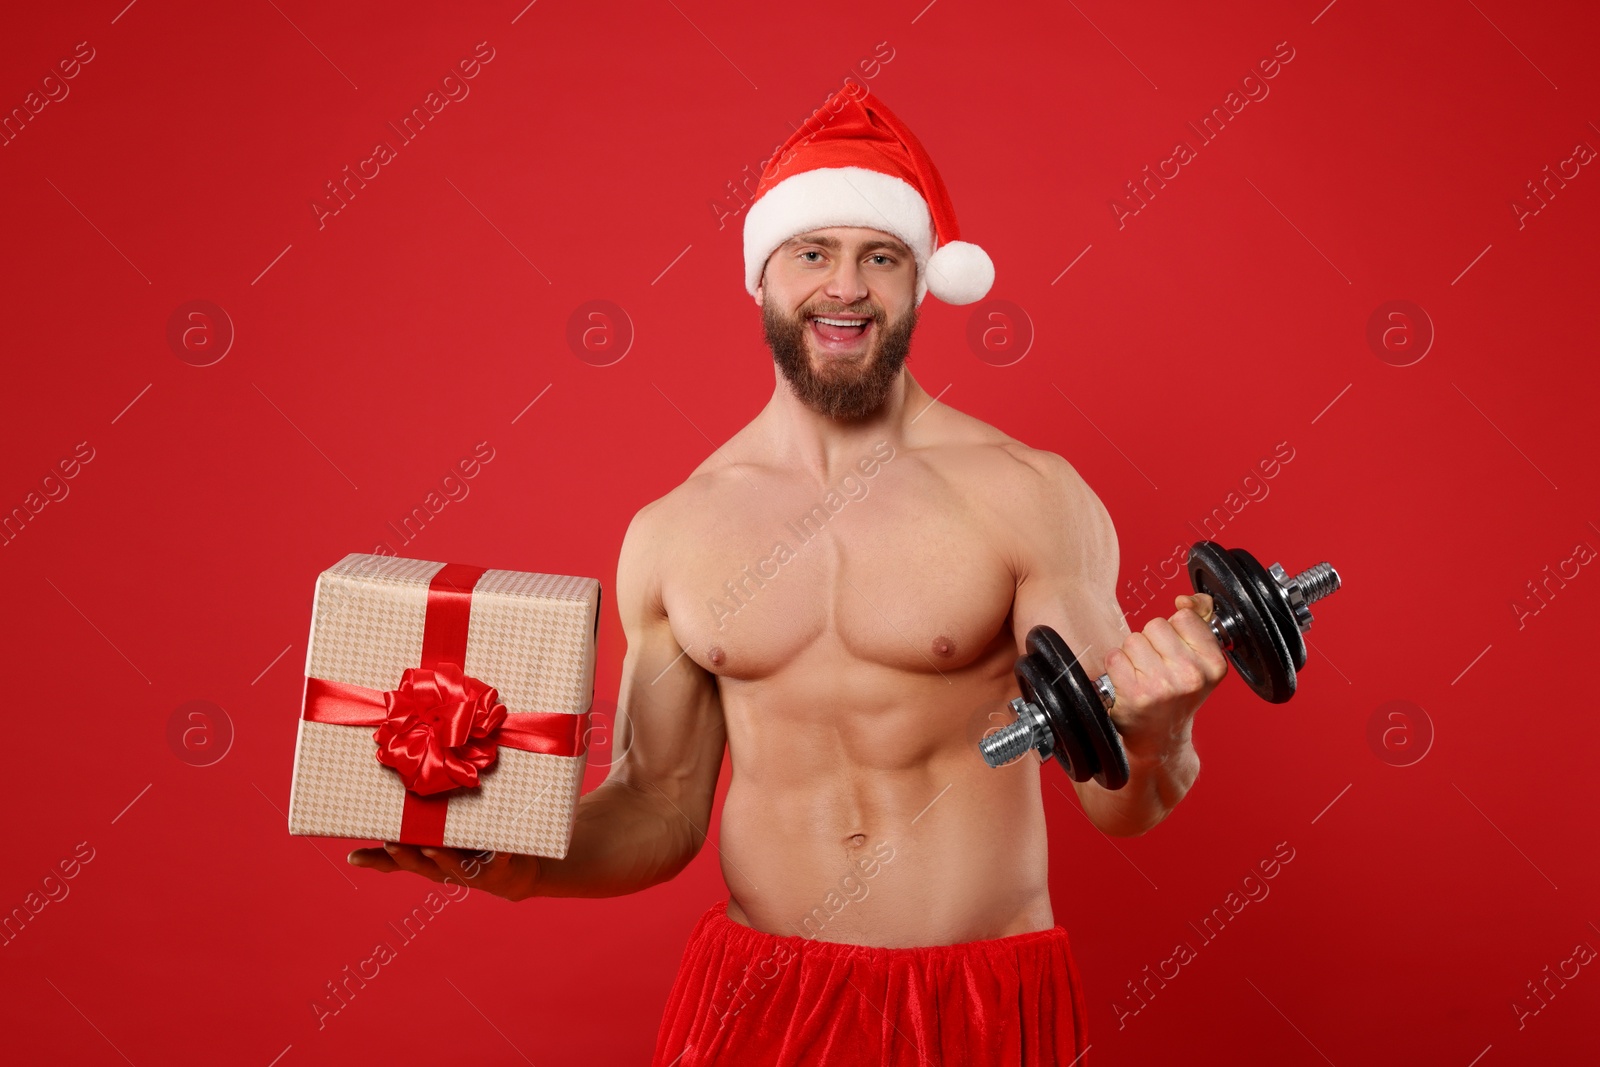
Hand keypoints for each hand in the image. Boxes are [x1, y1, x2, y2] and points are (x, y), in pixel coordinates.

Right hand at [347, 843, 540, 901]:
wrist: (514, 873)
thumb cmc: (472, 849)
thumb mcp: (443, 839)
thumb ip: (421, 826)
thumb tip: (392, 804)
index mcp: (429, 862)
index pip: (397, 863)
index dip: (375, 861)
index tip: (352, 857)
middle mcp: (446, 870)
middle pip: (421, 865)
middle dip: (407, 855)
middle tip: (393, 843)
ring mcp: (472, 872)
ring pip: (455, 866)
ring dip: (443, 858)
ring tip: (432, 847)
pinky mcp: (500, 869)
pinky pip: (500, 859)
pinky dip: (500, 853)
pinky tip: (499, 847)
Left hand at [1102, 593, 1228, 763]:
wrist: (1160, 738)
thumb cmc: (1178, 696)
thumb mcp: (1201, 660)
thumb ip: (1198, 620)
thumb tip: (1185, 599)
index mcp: (1213, 664)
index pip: (1183, 617)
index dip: (1174, 631)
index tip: (1175, 652)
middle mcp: (1191, 676)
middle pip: (1155, 625)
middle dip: (1151, 641)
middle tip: (1157, 667)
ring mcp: (1163, 686)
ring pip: (1133, 640)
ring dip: (1132, 654)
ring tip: (1143, 675)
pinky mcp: (1136, 694)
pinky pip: (1115, 657)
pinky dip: (1116, 667)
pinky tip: (1128, 683)